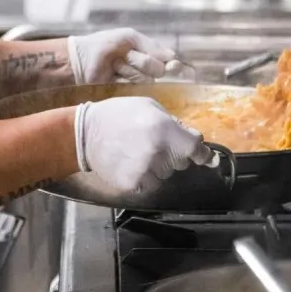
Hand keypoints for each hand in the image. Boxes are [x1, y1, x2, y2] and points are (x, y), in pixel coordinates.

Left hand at [68, 28, 186, 84]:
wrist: (82, 58)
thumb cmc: (105, 43)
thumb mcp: (129, 37)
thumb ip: (150, 46)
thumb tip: (173, 56)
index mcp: (148, 54)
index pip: (168, 61)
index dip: (172, 64)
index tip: (172, 65)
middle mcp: (145, 69)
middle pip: (158, 69)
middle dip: (142, 61)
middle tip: (126, 55)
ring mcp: (135, 82)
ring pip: (146, 79)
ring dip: (129, 68)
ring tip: (115, 63)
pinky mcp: (126, 92)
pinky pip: (134, 87)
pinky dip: (123, 77)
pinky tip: (113, 73)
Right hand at [75, 97, 211, 192]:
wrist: (86, 134)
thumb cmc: (119, 115)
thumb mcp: (148, 106)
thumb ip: (174, 123)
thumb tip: (194, 139)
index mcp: (164, 129)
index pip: (195, 148)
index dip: (201, 152)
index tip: (205, 157)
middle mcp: (158, 152)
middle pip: (181, 162)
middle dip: (174, 153)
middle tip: (153, 142)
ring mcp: (146, 171)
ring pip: (166, 174)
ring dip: (158, 166)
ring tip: (138, 152)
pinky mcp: (134, 184)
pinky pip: (150, 184)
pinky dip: (145, 177)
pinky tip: (131, 163)